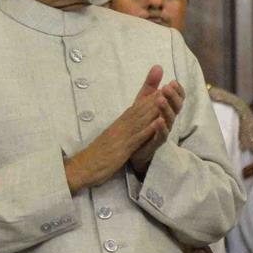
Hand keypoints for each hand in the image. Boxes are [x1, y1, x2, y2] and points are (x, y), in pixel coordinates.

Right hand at [65, 66, 175, 192]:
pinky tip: (158, 122)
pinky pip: (137, 137)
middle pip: (141, 109)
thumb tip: (132, 120)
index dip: (151, 97)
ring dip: (155, 108)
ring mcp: (122, 136)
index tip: (165, 86)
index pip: (138, 107)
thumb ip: (123, 127)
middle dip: (157, 97)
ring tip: (167, 96)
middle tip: (171, 85)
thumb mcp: (112, 137)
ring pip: (141, 119)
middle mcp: (122, 126)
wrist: (82, 167)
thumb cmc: (98, 153)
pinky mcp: (123, 148)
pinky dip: (148, 129)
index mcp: (120, 123)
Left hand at [129, 76, 183, 175]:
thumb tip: (158, 66)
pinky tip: (157, 121)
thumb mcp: (144, 101)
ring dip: (166, 109)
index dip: (178, 90)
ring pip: (170, 119)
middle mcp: (169, 119)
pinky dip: (161, 128)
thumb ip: (151, 85)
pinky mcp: (156, 142)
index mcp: (167, 109)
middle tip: (167, 87)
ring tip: (160, 100)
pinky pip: (162, 135)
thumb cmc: (142, 122)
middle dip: (173, 96)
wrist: (133, 146)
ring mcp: (164, 131)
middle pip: (176, 106)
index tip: (173, 82)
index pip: (178, 97)